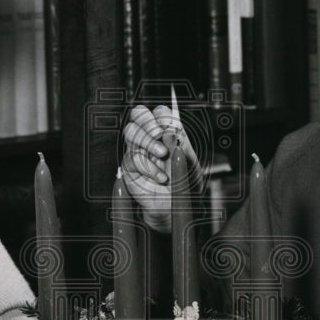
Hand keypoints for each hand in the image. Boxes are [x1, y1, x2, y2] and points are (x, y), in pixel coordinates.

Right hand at [121, 104, 201, 231]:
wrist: (175, 207)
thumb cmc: (184, 183)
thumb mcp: (190, 163)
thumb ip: (182, 146)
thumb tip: (171, 131)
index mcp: (166, 133)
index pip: (158, 112)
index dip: (161, 114)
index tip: (170, 125)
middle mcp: (150, 138)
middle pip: (138, 115)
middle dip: (149, 122)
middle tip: (160, 134)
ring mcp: (138, 150)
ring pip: (131, 132)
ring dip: (147, 141)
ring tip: (162, 155)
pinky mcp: (130, 166)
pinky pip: (132, 158)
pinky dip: (148, 166)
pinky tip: (160, 176)